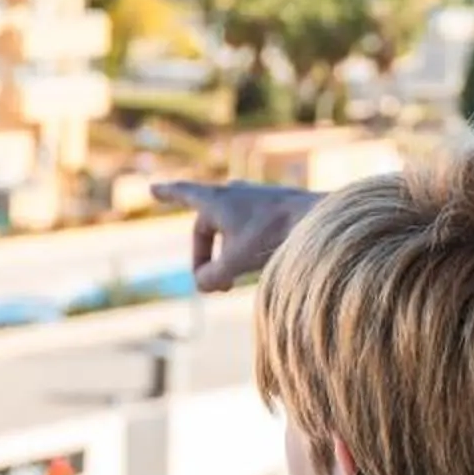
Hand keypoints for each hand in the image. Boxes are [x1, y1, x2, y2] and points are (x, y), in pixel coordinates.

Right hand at [158, 180, 322, 290]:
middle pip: (207, 227)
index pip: (184, 193)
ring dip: (227, 258)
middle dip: (205, 257)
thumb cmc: (273, 236)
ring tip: (234, 283)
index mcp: (217, 200)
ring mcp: (257, 200)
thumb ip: (211, 277)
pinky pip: (251, 233)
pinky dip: (248, 253)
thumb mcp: (234, 263)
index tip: (152, 187)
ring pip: (230, 233)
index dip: (167, 194)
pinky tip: (260, 268)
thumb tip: (206, 284)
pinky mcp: (277, 210)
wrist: (320, 222)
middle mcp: (235, 194)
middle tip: (213, 287)